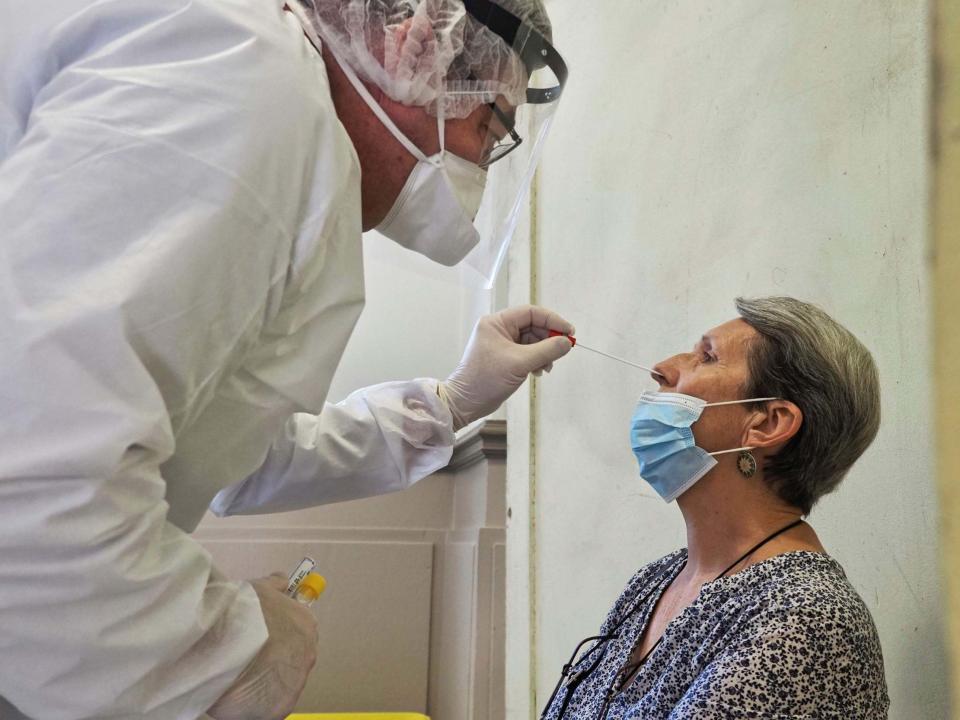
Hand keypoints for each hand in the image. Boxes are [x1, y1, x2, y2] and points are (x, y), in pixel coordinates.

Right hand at [207, 574, 317, 719]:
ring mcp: (296, 683)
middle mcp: (308, 654)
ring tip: (239, 676)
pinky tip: (238, 694)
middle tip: (247, 659)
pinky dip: (256, 704)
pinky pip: (270, 708)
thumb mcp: (261, 587)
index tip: (258, 640)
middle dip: (272, 660)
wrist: (228, 640)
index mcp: (307, 625)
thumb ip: (276, 585)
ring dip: (264, 682)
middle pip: (291, 661)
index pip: (297, 635)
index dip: (277, 638)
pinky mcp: (281, 708)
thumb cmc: (245, 609)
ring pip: (281, 685)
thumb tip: (284, 580)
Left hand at [438, 305, 574, 430]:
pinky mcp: (505, 358)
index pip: (531, 313)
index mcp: (496, 322)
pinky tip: (538, 371)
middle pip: (533, 327)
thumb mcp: (520, 362)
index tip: (569, 332)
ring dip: (544, 352)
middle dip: (549, 339)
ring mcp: (502, 344)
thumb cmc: (485, 379)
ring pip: (532, 341)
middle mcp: (498, 329)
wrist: (466, 403)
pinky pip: (527, 353)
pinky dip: (536, 360)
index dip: (552, 320)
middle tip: (561, 352)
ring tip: (547, 367)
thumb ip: (546, 350)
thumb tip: (566, 342)